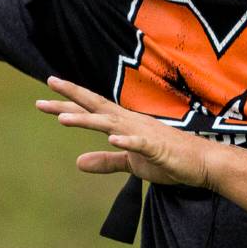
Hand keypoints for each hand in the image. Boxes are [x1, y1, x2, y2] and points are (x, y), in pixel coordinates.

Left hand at [36, 77, 213, 188]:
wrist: (202, 163)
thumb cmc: (169, 159)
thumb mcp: (131, 163)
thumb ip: (106, 161)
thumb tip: (78, 163)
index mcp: (123, 124)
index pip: (91, 110)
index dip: (68, 104)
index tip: (44, 98)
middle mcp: (130, 123)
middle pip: (95, 106)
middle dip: (71, 97)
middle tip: (48, 84)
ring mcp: (143, 134)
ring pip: (111, 123)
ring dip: (88, 120)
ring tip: (63, 119)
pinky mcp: (157, 148)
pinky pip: (139, 144)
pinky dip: (126, 142)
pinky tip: (113, 140)